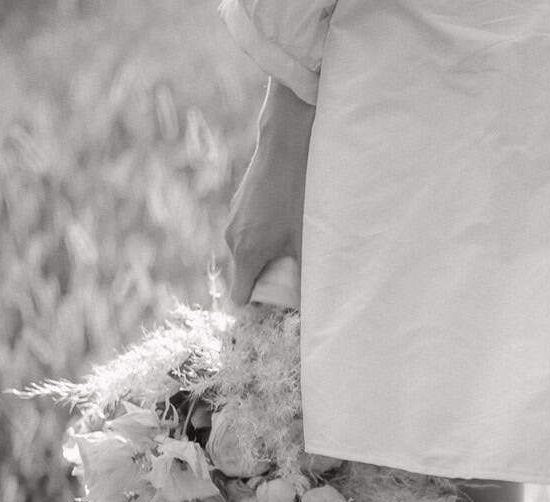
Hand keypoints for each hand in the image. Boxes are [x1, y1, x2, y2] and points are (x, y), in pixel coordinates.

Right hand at [225, 79, 315, 305]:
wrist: (285, 146)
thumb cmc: (298, 194)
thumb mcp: (307, 239)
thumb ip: (308, 273)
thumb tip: (316, 302)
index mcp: (247, 253)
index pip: (239, 296)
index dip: (257, 305)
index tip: (276, 306)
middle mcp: (233, 238)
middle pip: (245, 274)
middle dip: (266, 281)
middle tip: (293, 278)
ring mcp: (233, 220)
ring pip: (246, 252)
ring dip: (266, 257)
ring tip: (292, 249)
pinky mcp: (239, 204)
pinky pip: (247, 232)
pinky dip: (263, 237)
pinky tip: (285, 226)